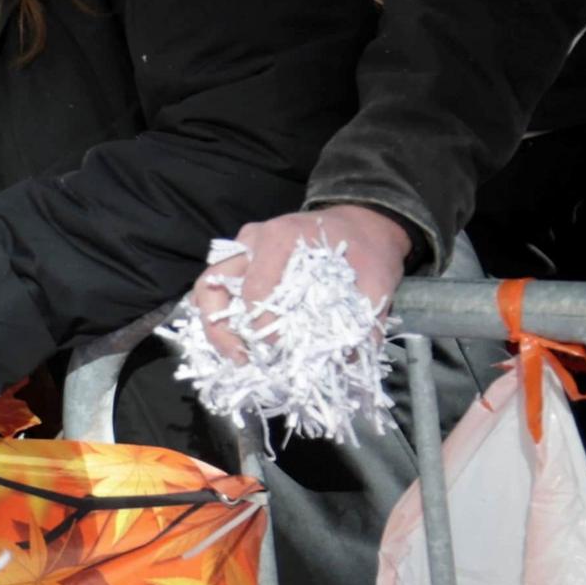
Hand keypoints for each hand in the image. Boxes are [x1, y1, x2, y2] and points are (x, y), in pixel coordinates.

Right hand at [189, 205, 413, 339]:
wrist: (362, 224)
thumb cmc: (365, 247)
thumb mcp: (376, 279)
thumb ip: (366, 319)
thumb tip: (350, 360)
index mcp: (281, 237)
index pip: (255, 289)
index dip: (263, 327)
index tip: (280, 350)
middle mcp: (252, 240)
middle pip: (213, 284)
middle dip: (220, 329)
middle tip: (240, 359)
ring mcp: (244, 250)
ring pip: (209, 286)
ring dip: (215, 326)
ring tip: (237, 356)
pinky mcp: (245, 262)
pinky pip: (220, 289)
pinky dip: (223, 318)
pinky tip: (240, 343)